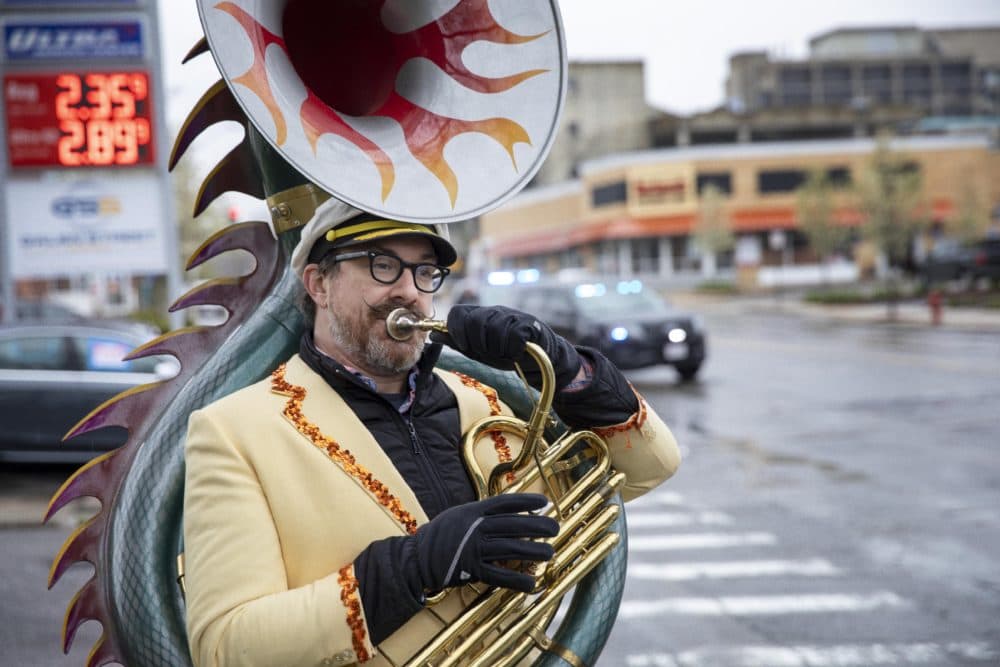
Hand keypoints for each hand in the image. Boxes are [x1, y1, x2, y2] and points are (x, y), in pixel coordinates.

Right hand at [413, 493, 557, 592]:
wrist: (415, 558)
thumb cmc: (440, 535)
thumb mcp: (459, 515)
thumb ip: (481, 513)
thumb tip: (508, 513)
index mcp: (473, 511)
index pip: (505, 503)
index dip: (526, 501)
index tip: (544, 502)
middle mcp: (475, 528)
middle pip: (513, 525)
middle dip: (537, 526)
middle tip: (555, 528)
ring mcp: (474, 549)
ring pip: (510, 549)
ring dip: (533, 551)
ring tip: (549, 553)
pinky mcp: (471, 570)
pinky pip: (499, 576)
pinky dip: (517, 580)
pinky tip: (531, 583)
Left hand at [431, 305, 581, 390]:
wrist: (541, 360)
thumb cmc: (508, 354)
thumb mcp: (479, 351)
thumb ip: (458, 343)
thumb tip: (433, 334)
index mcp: (480, 315)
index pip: (457, 312)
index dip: (456, 330)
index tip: (465, 345)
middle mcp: (495, 311)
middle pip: (473, 320)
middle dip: (477, 343)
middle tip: (489, 352)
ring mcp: (512, 315)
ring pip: (492, 329)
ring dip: (496, 349)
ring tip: (504, 353)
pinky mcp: (528, 324)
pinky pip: (511, 336)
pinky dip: (512, 349)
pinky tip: (517, 352)